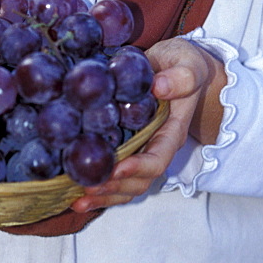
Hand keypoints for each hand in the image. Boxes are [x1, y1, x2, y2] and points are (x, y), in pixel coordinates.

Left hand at [70, 37, 225, 213]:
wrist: (178, 67)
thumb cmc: (184, 64)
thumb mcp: (188, 63)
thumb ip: (181, 77)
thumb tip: (158, 87)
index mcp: (172, 131)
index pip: (158, 159)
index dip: (139, 167)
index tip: (117, 169)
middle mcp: (156, 146)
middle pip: (139, 180)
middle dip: (113, 188)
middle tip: (86, 188)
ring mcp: (140, 149)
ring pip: (126, 184)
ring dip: (103, 195)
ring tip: (76, 199)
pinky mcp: (125, 145)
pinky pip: (114, 173)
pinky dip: (98, 185)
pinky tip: (73, 190)